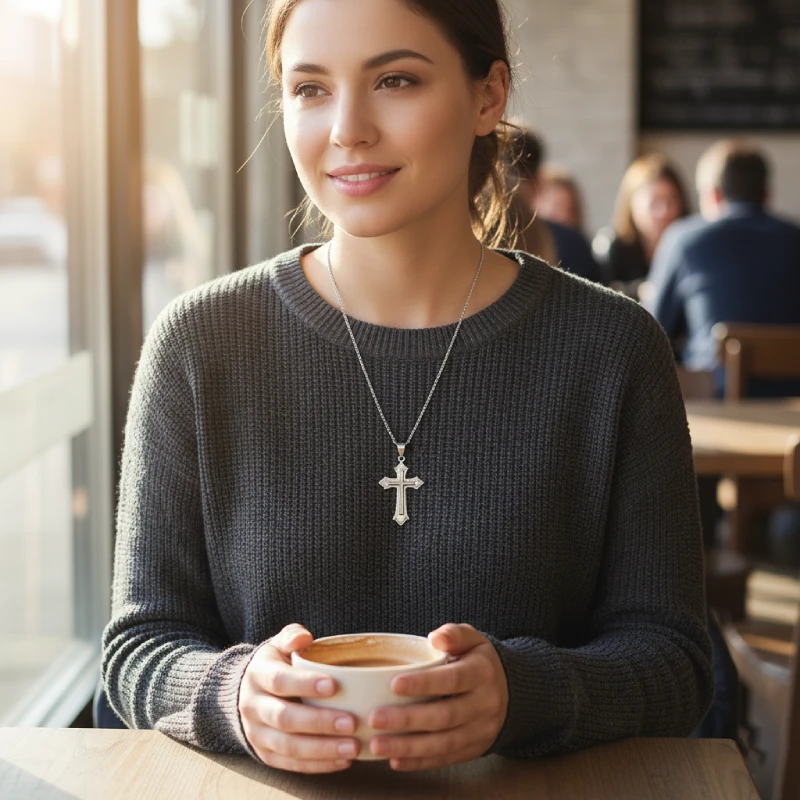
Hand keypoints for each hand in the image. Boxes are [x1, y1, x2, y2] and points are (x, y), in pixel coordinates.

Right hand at [238, 624, 359, 772]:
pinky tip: (343, 760)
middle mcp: (253, 706)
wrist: (248, 692)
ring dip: (323, 749)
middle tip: (351, 722)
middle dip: (319, 722)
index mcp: (258, 675)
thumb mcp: (278, 645)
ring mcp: (257, 733)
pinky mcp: (265, 755)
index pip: (279, 681)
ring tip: (353, 747)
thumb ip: (291, 637)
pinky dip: (318, 765)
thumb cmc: (276, 665)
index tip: (334, 686)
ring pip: (289, 746)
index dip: (305, 684)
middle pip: (285, 718)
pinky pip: (291, 764)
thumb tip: (304, 637)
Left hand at [368, 623, 507, 770]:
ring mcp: (481, 731)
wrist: (511, 691)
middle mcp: (485, 704)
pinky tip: (395, 761)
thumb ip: (454, 634)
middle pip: (445, 716)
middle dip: (408, 719)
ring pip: (443, 743)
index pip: (453, 679)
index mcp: (483, 673)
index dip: (424, 684)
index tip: (394, 684)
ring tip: (377, 745)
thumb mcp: (472, 639)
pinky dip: (419, 762)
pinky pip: (446, 759)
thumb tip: (436, 638)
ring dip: (408, 747)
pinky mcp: (474, 750)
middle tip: (375, 718)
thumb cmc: (478, 660)